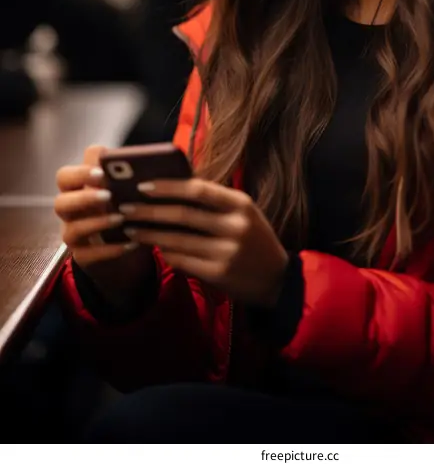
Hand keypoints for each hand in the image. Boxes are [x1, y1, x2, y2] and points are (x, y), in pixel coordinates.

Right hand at [55, 145, 154, 308]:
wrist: (128, 241)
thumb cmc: (129, 204)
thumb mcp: (130, 188)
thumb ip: (132, 176)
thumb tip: (155, 163)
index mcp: (79, 187)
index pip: (66, 176)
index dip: (81, 172)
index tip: (102, 171)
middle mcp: (71, 210)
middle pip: (60, 202)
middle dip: (83, 197)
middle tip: (108, 195)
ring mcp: (74, 234)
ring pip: (71, 230)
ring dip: (96, 223)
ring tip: (121, 219)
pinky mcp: (83, 256)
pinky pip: (88, 255)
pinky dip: (109, 249)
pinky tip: (130, 243)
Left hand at [118, 178, 288, 307]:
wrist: (277, 279)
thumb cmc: (253, 239)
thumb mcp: (242, 213)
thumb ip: (213, 202)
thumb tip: (170, 190)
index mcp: (240, 203)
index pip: (198, 189)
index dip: (168, 186)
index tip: (143, 185)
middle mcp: (235, 226)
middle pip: (183, 214)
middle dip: (149, 211)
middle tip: (125, 208)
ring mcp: (227, 252)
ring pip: (177, 240)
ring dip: (150, 234)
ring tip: (131, 229)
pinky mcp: (218, 274)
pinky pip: (182, 261)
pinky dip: (165, 253)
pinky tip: (153, 248)